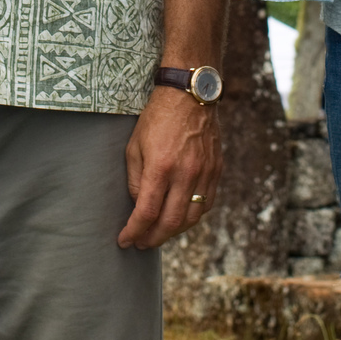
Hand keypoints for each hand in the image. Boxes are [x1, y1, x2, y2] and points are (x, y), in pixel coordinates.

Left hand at [118, 85, 221, 248]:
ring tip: (158, 234)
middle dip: (152, 239)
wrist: (189, 95)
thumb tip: (139, 206)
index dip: (134, 231)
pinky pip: (207, 204)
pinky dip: (192, 217)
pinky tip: (181, 219)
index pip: (146, 212)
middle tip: (140, 244)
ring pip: (191, 218)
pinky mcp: (216, 170)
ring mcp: (204, 173)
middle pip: (170, 222)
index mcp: (160, 167)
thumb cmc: (157, 118)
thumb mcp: (135, 146)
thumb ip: (136, 180)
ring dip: (173, 232)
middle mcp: (185, 174)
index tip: (124, 240)